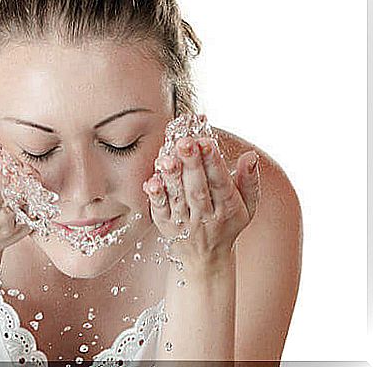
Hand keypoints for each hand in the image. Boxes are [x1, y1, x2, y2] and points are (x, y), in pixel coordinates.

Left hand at [143, 136, 259, 263]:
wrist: (206, 259)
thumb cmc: (226, 223)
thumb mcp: (246, 205)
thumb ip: (249, 180)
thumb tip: (251, 155)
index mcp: (228, 208)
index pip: (221, 183)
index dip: (214, 163)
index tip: (207, 142)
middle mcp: (206, 217)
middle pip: (198, 189)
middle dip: (191, 164)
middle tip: (184, 142)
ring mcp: (184, 222)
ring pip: (177, 198)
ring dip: (171, 177)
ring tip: (166, 158)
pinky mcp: (166, 226)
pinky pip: (160, 211)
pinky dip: (156, 197)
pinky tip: (152, 182)